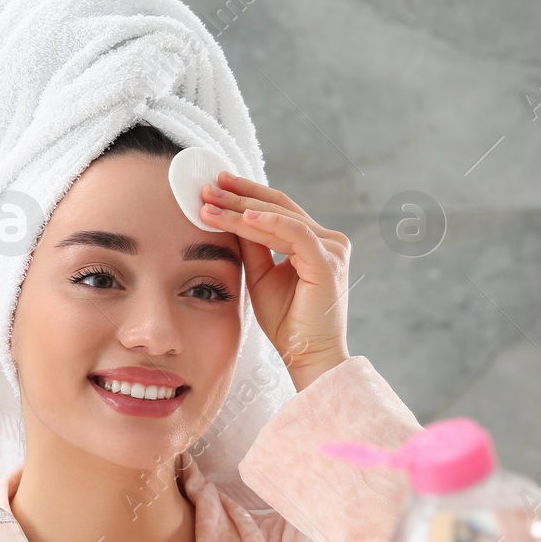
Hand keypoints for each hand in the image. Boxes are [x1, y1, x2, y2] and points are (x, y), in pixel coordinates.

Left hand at [198, 171, 350, 389]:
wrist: (307, 357)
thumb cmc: (287, 323)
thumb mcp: (261, 277)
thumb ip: (253, 246)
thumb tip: (231, 216)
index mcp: (315, 242)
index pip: (278, 209)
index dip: (246, 196)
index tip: (215, 186)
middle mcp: (328, 240)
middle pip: (279, 207)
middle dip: (240, 195)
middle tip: (208, 184)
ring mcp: (331, 250)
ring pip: (282, 217)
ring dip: (243, 208)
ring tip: (212, 201)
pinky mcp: (328, 263)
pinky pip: (295, 234)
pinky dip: (269, 223)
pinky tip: (244, 216)